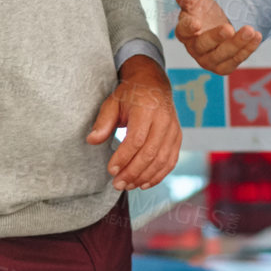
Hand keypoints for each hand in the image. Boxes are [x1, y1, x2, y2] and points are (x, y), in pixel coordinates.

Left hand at [87, 54, 182, 191]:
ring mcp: (173, 129)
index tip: (111, 170)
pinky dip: (158, 175)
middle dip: (133, 172)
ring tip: (128, 185)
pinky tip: (144, 183)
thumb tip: (92, 140)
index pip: (136, 139)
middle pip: (150, 153)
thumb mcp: (113, 103)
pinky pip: (171, 161)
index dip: (123, 157)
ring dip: (144, 177)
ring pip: (162, 160)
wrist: (154, 85)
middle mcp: (164, 120)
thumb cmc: (130, 95)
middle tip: (117, 184)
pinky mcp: (177, 137)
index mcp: (147, 109)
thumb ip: (103, 122)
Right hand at [166, 0, 261, 74]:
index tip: (196, 22)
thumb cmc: (203, 12)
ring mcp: (210, 59)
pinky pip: (236, 60)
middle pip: (203, 46)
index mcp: (184, 33)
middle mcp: (195, 49)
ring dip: (237, 44)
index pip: (183, 31)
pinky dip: (248, 49)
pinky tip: (257, 36)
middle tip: (228, 28)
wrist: (220, 22)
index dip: (188, 28)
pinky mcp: (224, 65)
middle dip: (216, 37)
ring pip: (222, 56)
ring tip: (250, 30)